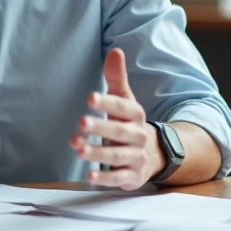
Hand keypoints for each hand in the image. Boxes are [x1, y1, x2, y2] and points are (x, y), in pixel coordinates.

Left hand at [71, 48, 162, 190]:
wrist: (154, 153)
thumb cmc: (129, 122)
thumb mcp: (125, 100)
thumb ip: (117, 77)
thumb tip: (114, 51)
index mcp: (135, 115)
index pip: (123, 107)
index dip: (107, 102)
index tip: (90, 97)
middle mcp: (137, 136)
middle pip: (119, 132)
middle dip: (100, 127)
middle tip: (81, 122)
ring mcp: (136, 157)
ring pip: (117, 156)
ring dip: (97, 153)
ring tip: (77, 147)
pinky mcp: (132, 177)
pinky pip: (119, 179)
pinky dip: (105, 179)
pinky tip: (90, 176)